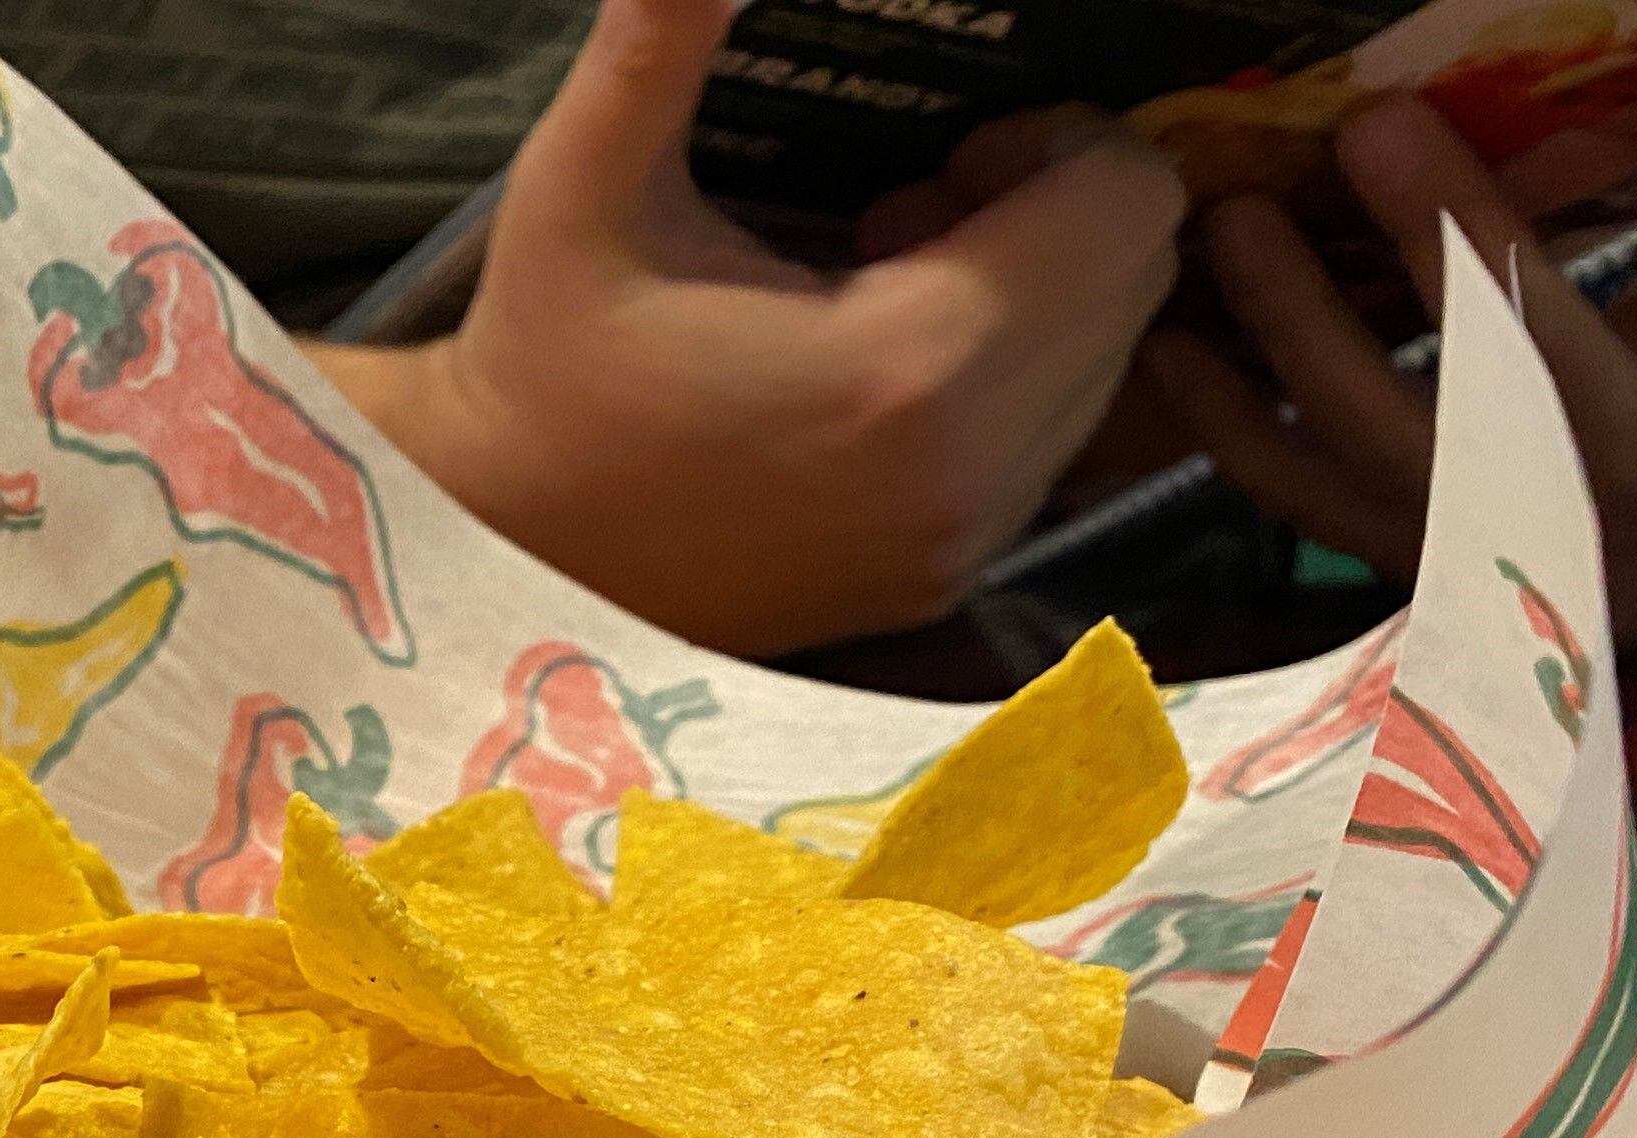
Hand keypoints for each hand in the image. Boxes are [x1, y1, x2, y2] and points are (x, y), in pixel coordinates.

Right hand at [307, 0, 1185, 656]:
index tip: (947, 154)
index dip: (1056, 145)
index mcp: (904, 369)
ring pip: (1107, 372)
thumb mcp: (590, 180)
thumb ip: (664, 35)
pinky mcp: (940, 583)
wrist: (501, 553)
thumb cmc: (543, 363)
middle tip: (915, 215)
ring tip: (893, 294)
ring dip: (1034, 308)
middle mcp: (964, 472)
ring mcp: (959, 542)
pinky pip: (1051, 452)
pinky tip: (883, 379)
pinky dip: (1007, 391)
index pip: (1122, 209)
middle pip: (1135, 285)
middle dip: (1053, 222)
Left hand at [1142, 30, 1636, 645]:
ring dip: (1294, 314)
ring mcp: (1487, 513)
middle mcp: (1602, 457)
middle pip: (1518, 339)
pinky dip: (1221, 418)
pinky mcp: (1397, 547)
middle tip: (1373, 123)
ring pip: (1377, 415)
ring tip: (1233, 219)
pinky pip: (1292, 485)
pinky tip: (1168, 339)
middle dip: (1443, 229)